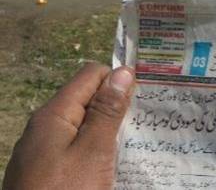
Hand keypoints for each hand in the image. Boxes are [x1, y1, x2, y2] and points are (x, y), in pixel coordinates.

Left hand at [3, 62, 135, 189]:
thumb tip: (122, 71)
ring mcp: (42, 152)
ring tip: (134, 143)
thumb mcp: (93, 152)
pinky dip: (95, 151)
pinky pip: (75, 149)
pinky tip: (112, 165)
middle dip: (116, 107)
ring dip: (109, 131)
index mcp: (53, 115)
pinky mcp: (45, 172)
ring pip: (83, 126)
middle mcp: (44, 127)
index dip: (119, 80)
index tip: (145, 97)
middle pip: (87, 100)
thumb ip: (107, 111)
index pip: (91, 75)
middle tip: (145, 122)